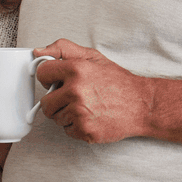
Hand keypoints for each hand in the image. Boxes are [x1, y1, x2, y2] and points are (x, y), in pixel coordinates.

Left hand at [32, 38, 152, 143]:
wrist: (142, 105)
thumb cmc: (118, 82)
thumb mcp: (93, 57)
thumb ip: (63, 50)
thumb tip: (39, 52)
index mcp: (76, 70)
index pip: (42, 73)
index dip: (48, 78)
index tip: (55, 81)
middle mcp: (76, 91)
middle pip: (45, 103)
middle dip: (56, 101)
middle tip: (74, 97)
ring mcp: (80, 113)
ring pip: (56, 118)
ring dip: (67, 114)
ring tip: (87, 107)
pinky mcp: (84, 130)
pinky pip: (67, 130)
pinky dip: (77, 126)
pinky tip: (91, 117)